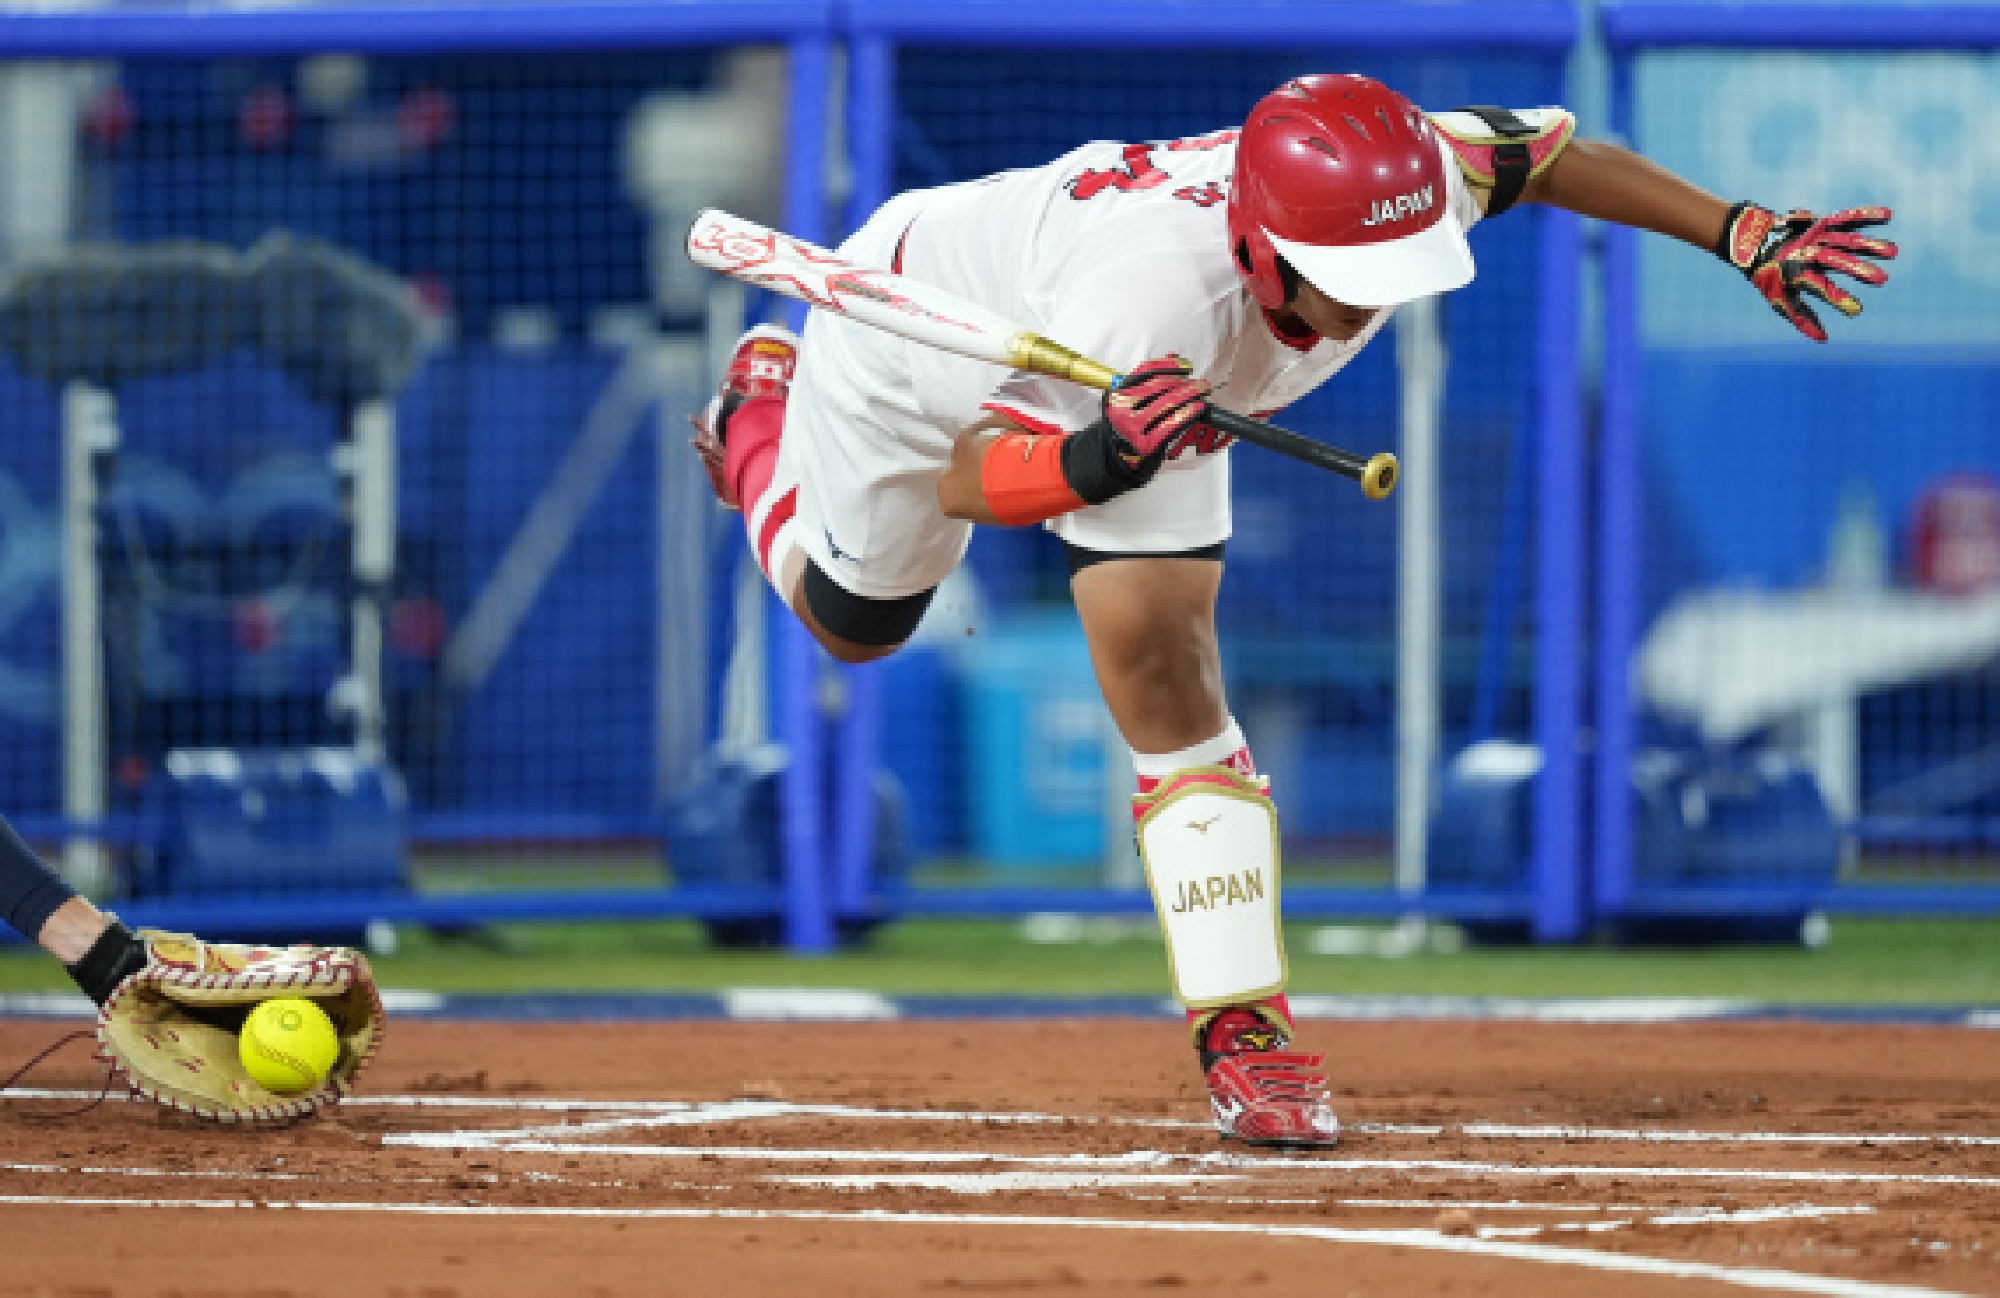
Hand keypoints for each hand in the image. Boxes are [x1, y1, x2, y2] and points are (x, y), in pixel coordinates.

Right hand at [1058, 354, 1211, 504]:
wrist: (1111, 461)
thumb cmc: (1124, 429)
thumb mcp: (1127, 403)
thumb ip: (1146, 381)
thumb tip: (1173, 357)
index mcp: (1117, 395)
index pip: (1145, 372)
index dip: (1169, 366)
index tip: (1185, 365)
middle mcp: (1123, 408)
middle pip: (1159, 386)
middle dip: (1184, 382)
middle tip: (1201, 383)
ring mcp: (1134, 427)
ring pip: (1167, 403)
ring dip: (1189, 394)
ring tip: (1202, 392)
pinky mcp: (1145, 444)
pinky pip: (1171, 423)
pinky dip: (1187, 413)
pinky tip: (1197, 408)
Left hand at [1717, 202, 1895, 341]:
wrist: (1753, 240)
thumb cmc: (1769, 277)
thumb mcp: (1780, 299)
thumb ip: (1801, 317)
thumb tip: (1823, 339)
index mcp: (1795, 273)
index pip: (1819, 288)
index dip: (1837, 299)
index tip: (1857, 310)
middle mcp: (1807, 254)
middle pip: (1835, 261)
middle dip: (1858, 270)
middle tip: (1882, 279)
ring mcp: (1816, 237)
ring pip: (1845, 241)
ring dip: (1869, 245)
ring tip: (1893, 251)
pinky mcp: (1822, 223)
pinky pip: (1845, 219)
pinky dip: (1864, 215)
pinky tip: (1888, 214)